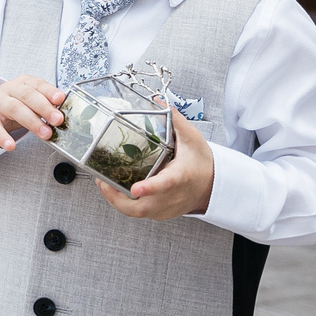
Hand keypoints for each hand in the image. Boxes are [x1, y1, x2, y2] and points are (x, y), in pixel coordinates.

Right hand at [0, 75, 65, 148]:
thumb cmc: (10, 105)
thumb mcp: (28, 102)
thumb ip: (44, 105)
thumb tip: (62, 115)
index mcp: (23, 83)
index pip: (38, 84)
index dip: (49, 91)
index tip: (60, 99)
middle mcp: (9, 90)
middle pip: (27, 95)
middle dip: (44, 107)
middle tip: (57, 120)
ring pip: (14, 108)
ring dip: (31, 121)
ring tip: (45, 134)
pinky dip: (2, 137)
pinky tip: (10, 145)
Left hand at [97, 110, 215, 219]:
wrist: (213, 186)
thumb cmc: (203, 163)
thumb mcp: (192, 138)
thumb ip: (175, 119)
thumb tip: (159, 101)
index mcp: (180, 177)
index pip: (164, 184)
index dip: (149, 188)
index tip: (136, 188)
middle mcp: (172, 196)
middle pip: (142, 206)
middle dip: (117, 198)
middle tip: (101, 181)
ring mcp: (166, 208)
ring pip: (136, 213)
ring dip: (116, 201)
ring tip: (103, 184)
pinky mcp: (161, 214)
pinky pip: (139, 213)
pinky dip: (125, 204)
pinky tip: (115, 190)